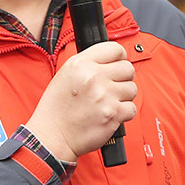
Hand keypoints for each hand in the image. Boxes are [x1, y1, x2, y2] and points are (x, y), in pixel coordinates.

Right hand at [25, 41, 136, 161]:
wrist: (52, 136)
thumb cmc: (57, 108)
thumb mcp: (66, 74)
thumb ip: (89, 63)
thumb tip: (112, 59)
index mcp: (81, 63)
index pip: (116, 49)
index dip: (119, 58)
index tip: (116, 65)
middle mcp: (94, 77)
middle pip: (128, 68)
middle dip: (122, 78)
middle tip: (112, 87)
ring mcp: (105, 95)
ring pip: (132, 88)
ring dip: (123, 96)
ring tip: (108, 102)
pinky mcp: (113, 114)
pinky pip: (132, 108)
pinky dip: (124, 113)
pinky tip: (110, 113)